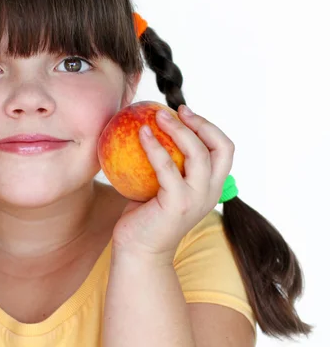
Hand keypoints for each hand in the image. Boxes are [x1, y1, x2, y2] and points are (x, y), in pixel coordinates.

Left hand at [112, 105, 234, 263]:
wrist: (138, 251)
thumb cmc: (145, 217)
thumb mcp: (161, 187)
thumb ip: (166, 165)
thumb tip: (149, 129)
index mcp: (211, 187)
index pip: (224, 150)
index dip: (209, 127)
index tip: (184, 112)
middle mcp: (210, 192)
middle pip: (221, 148)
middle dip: (201, 123)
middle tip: (175, 110)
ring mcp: (196, 199)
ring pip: (198, 153)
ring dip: (178, 129)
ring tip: (156, 116)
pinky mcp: (176, 203)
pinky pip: (166, 167)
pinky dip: (154, 146)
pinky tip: (140, 133)